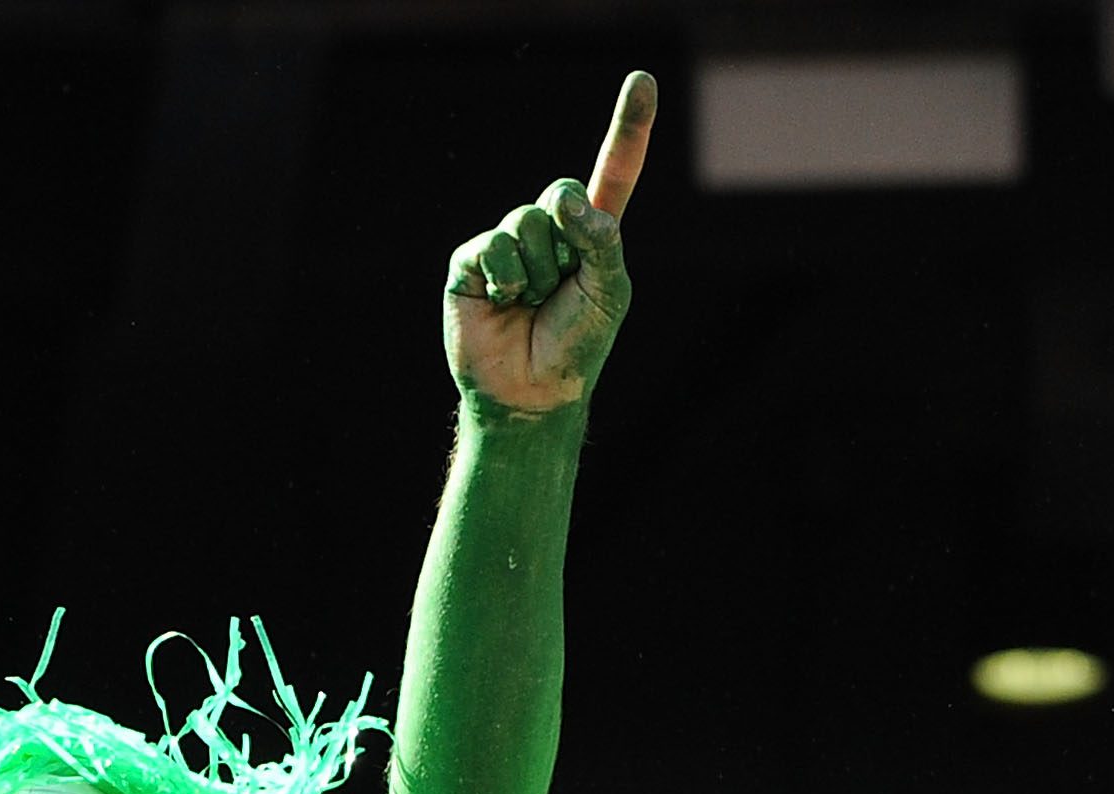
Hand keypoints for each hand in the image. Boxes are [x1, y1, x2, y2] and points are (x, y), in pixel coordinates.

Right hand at [447, 70, 651, 414]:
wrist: (530, 393)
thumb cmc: (577, 346)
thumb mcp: (609, 290)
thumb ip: (600, 239)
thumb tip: (563, 201)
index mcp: (592, 234)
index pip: (614, 172)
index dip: (628, 127)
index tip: (642, 81)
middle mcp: (550, 231)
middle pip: (559, 192)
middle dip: (565, 238)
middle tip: (559, 287)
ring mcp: (507, 245)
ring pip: (525, 220)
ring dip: (536, 269)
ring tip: (531, 302)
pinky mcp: (471, 263)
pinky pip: (492, 245)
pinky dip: (505, 277)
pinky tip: (502, 302)